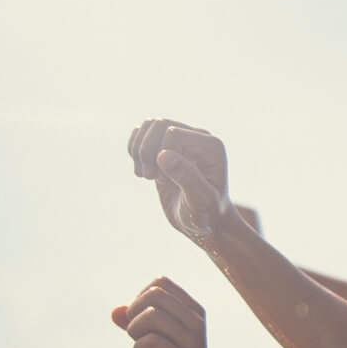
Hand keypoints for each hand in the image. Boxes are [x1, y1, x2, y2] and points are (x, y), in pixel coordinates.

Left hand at [111, 277, 217, 347]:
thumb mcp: (151, 338)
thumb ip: (134, 321)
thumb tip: (114, 311)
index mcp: (192, 310)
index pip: (160, 283)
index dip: (140, 298)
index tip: (142, 320)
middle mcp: (196, 322)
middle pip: (154, 295)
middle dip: (135, 313)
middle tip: (138, 334)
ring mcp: (191, 341)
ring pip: (151, 316)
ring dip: (135, 332)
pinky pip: (150, 341)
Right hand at [126, 119, 236, 243]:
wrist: (203, 222)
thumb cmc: (206, 214)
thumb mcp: (200, 200)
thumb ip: (186, 176)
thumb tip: (163, 155)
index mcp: (211, 146)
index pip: (173, 134)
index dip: (160, 156)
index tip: (163, 180)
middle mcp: (198, 138)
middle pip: (159, 125)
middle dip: (146, 151)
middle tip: (150, 177)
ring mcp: (182, 141)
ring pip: (149, 126)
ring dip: (139, 150)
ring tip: (145, 175)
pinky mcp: (167, 148)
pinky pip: (143, 134)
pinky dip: (134, 149)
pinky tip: (141, 170)